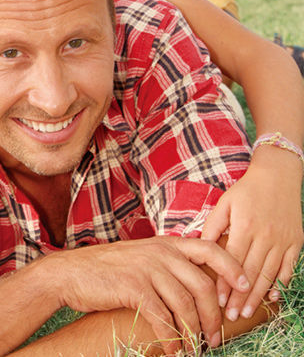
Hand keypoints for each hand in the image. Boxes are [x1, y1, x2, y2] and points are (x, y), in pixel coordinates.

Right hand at [51, 235, 249, 354]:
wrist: (71, 273)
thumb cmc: (106, 270)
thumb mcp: (141, 257)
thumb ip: (166, 263)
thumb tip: (194, 285)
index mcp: (165, 243)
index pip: (209, 248)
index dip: (232, 267)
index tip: (244, 288)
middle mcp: (160, 252)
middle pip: (203, 285)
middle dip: (215, 317)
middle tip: (215, 339)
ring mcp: (147, 268)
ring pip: (186, 306)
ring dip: (194, 334)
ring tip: (194, 350)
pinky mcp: (134, 287)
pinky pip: (163, 319)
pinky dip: (172, 340)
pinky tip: (172, 351)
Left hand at [202, 148, 303, 320]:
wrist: (278, 177)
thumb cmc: (247, 190)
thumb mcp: (225, 203)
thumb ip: (213, 226)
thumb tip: (199, 245)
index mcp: (245, 226)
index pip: (233, 261)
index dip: (225, 283)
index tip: (217, 300)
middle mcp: (265, 236)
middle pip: (251, 273)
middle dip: (239, 297)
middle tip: (230, 316)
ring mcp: (283, 241)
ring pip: (269, 274)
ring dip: (258, 296)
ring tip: (246, 312)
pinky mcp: (296, 242)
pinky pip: (289, 268)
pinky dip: (281, 284)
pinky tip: (271, 297)